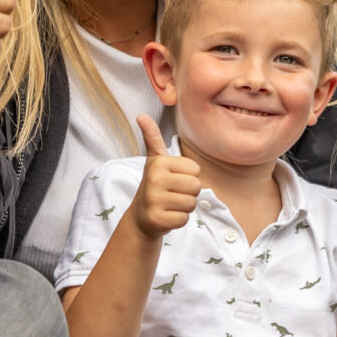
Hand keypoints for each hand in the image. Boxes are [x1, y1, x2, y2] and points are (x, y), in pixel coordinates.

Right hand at [132, 114, 198, 236]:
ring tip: (169, 204)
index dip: (188, 177)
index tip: (172, 180)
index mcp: (159, 163)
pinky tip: (167, 215)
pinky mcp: (157, 219)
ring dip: (184, 207)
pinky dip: (178, 220)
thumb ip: (152, 137)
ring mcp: (154, 200)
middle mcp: (155, 179)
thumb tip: (141, 115)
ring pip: (191, 203)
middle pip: (196, 186)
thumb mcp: (155, 160)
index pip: (195, 170)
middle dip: (188, 193)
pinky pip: (184, 219)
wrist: (141, 216)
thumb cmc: (155, 185)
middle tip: (172, 194)